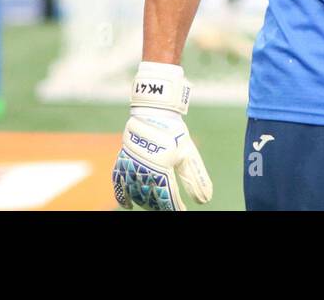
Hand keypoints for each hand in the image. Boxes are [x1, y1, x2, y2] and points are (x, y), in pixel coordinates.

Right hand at [112, 62, 212, 209]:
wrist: (154, 112)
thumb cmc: (174, 133)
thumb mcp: (188, 154)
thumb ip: (195, 178)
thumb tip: (205, 200)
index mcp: (162, 168)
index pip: (168, 197)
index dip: (175, 208)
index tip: (182, 212)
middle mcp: (144, 169)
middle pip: (152, 197)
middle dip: (161, 205)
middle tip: (169, 206)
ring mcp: (131, 166)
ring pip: (136, 193)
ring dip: (145, 201)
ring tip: (154, 205)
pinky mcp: (123, 161)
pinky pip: (118, 182)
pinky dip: (122, 195)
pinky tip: (128, 206)